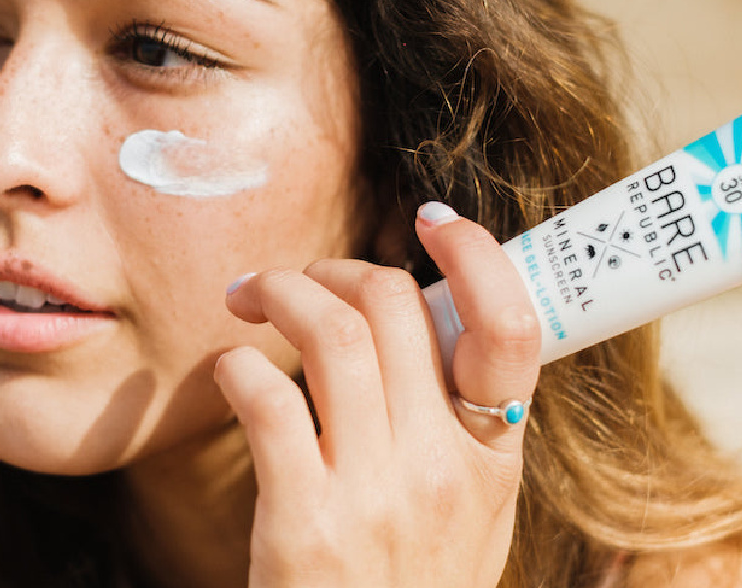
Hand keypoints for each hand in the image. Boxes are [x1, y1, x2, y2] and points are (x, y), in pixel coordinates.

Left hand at [214, 202, 541, 587]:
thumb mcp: (470, 515)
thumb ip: (459, 428)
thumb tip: (421, 324)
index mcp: (494, 460)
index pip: (512, 329)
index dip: (477, 255)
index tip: (432, 220)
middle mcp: (444, 469)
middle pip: (398, 308)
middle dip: (338, 268)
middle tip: (301, 280)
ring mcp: (377, 495)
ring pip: (333, 334)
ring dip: (282, 292)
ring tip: (250, 297)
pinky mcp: (306, 523)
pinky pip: (268, 401)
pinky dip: (238, 366)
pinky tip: (229, 370)